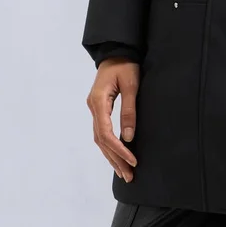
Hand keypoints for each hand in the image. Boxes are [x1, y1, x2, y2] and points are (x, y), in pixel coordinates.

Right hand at [87, 58, 139, 181]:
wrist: (116, 51)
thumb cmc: (125, 65)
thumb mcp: (132, 85)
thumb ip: (129, 110)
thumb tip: (128, 137)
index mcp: (98, 101)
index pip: (106, 133)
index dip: (118, 150)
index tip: (132, 160)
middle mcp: (93, 108)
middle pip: (101, 140)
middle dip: (115, 159)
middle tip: (129, 175)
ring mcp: (94, 109)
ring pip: (100, 139)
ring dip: (111, 156)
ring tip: (124, 172)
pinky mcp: (99, 109)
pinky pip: (102, 132)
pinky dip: (110, 146)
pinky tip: (117, 157)